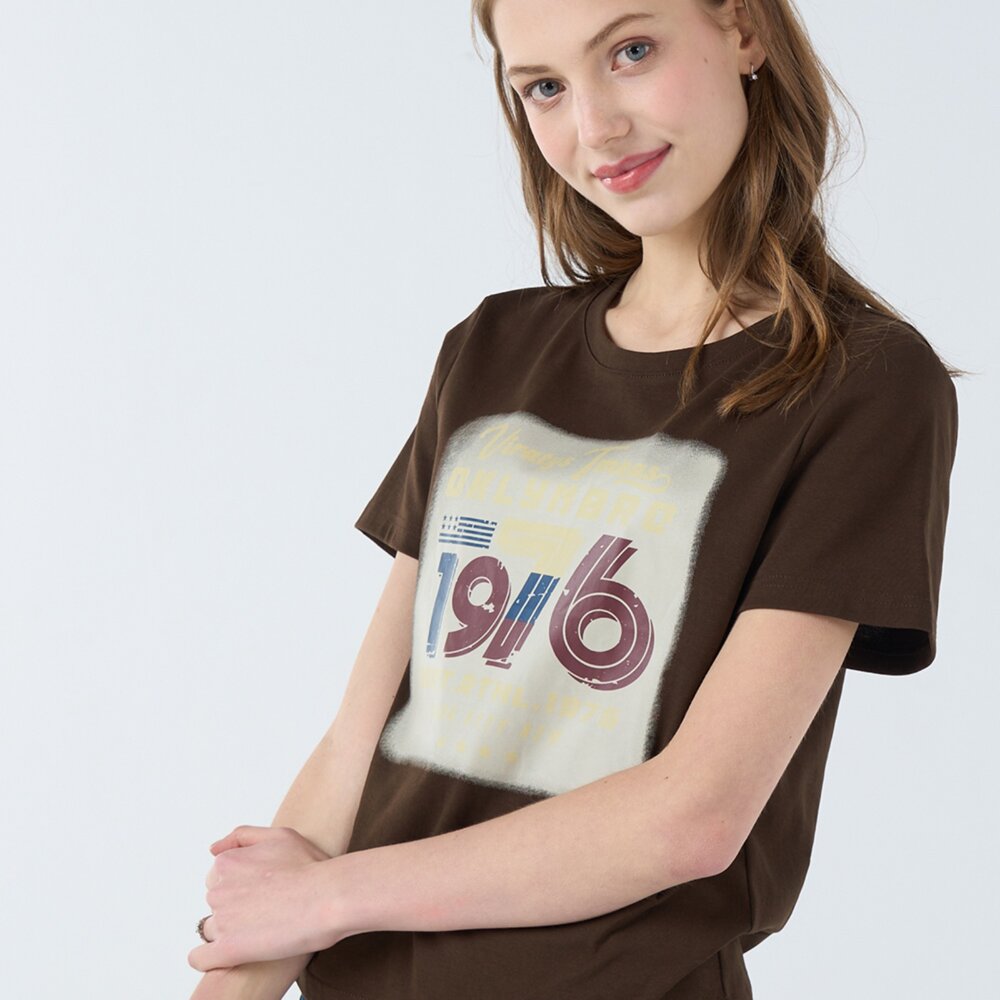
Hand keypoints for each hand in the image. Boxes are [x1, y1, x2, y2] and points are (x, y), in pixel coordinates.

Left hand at [187, 825, 340, 972]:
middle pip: (216, 902)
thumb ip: (242, 836)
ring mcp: (222, 920)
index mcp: (227, 863)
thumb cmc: (310, 867)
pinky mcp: (229, 949)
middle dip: (236, 906)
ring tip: (260, 930)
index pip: (218, 877)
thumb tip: (213, 850)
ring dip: (230, 930)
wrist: (329, 897)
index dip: (241, 884)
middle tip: (267, 908)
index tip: (261, 890)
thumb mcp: (279, 836)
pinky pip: (201, 958)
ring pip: (212, 929)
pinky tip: (232, 953)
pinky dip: (211, 958)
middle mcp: (218, 889)